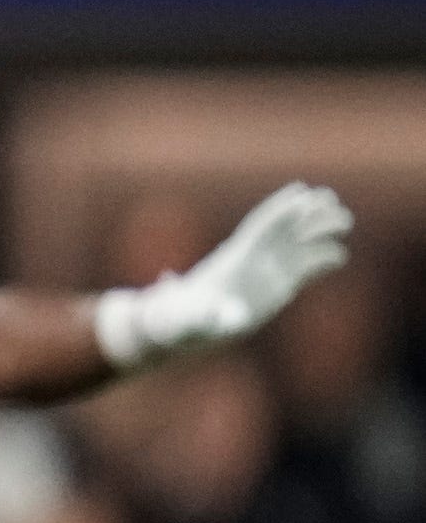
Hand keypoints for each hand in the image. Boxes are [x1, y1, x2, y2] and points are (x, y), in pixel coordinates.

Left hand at [96, 179, 352, 368]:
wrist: (176, 329)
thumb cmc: (178, 322)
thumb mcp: (189, 321)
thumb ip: (207, 317)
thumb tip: (230, 318)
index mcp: (232, 261)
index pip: (259, 229)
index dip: (279, 211)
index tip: (302, 193)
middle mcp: (252, 261)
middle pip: (283, 229)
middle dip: (306, 213)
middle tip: (331, 198)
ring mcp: (265, 273)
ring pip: (297, 245)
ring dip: (319, 231)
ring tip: (346, 219)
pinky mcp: (275, 289)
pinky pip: (302, 270)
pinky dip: (319, 261)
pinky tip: (340, 256)